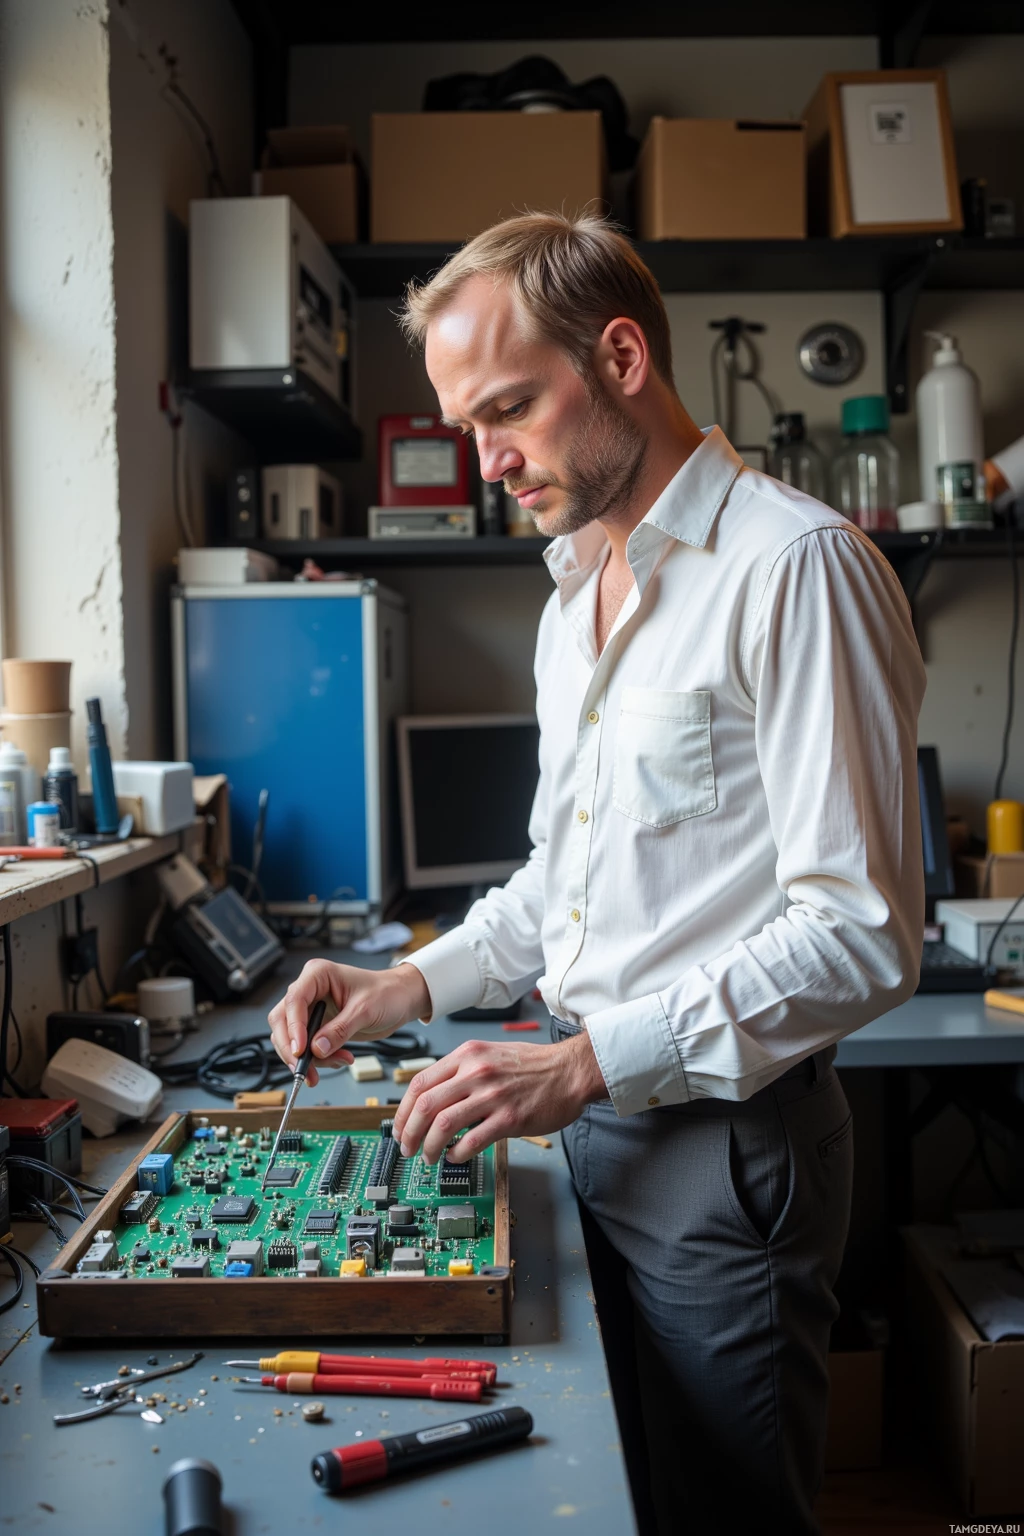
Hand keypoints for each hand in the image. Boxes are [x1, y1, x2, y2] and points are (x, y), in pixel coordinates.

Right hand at [267, 960, 430, 1087]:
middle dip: (292, 1049)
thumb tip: (316, 1049)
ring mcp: (311, 1009)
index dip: (293, 1027)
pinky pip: (307, 1047)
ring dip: (308, 1058)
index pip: (294, 1001)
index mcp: (317, 975)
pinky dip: (319, 1059)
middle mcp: (309, 990)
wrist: (401, 999)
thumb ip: (340, 1030)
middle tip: (305, 1070)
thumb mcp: (365, 1010)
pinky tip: (340, 1059)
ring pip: (291, 1038)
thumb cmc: (387, 993)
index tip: (301, 1050)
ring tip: (337, 1063)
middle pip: (283, 1021)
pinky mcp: (318, 1025)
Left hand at [391, 1032, 607, 1163]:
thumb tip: (432, 1099)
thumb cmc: (532, 1065)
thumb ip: (461, 1072)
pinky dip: (457, 1154)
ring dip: (430, 1146)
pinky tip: (456, 1157)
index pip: (420, 1083)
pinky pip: (472, 1140)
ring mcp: (493, 1095)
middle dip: (409, 1132)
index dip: (403, 1111)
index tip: (400, 1127)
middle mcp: (476, 1072)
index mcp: (467, 1055)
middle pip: (426, 1105)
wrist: (570, 1070)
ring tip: (429, 1157)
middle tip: (407, 1148)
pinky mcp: (510, 1118)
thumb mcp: (489, 1054)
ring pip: (444, 1124)